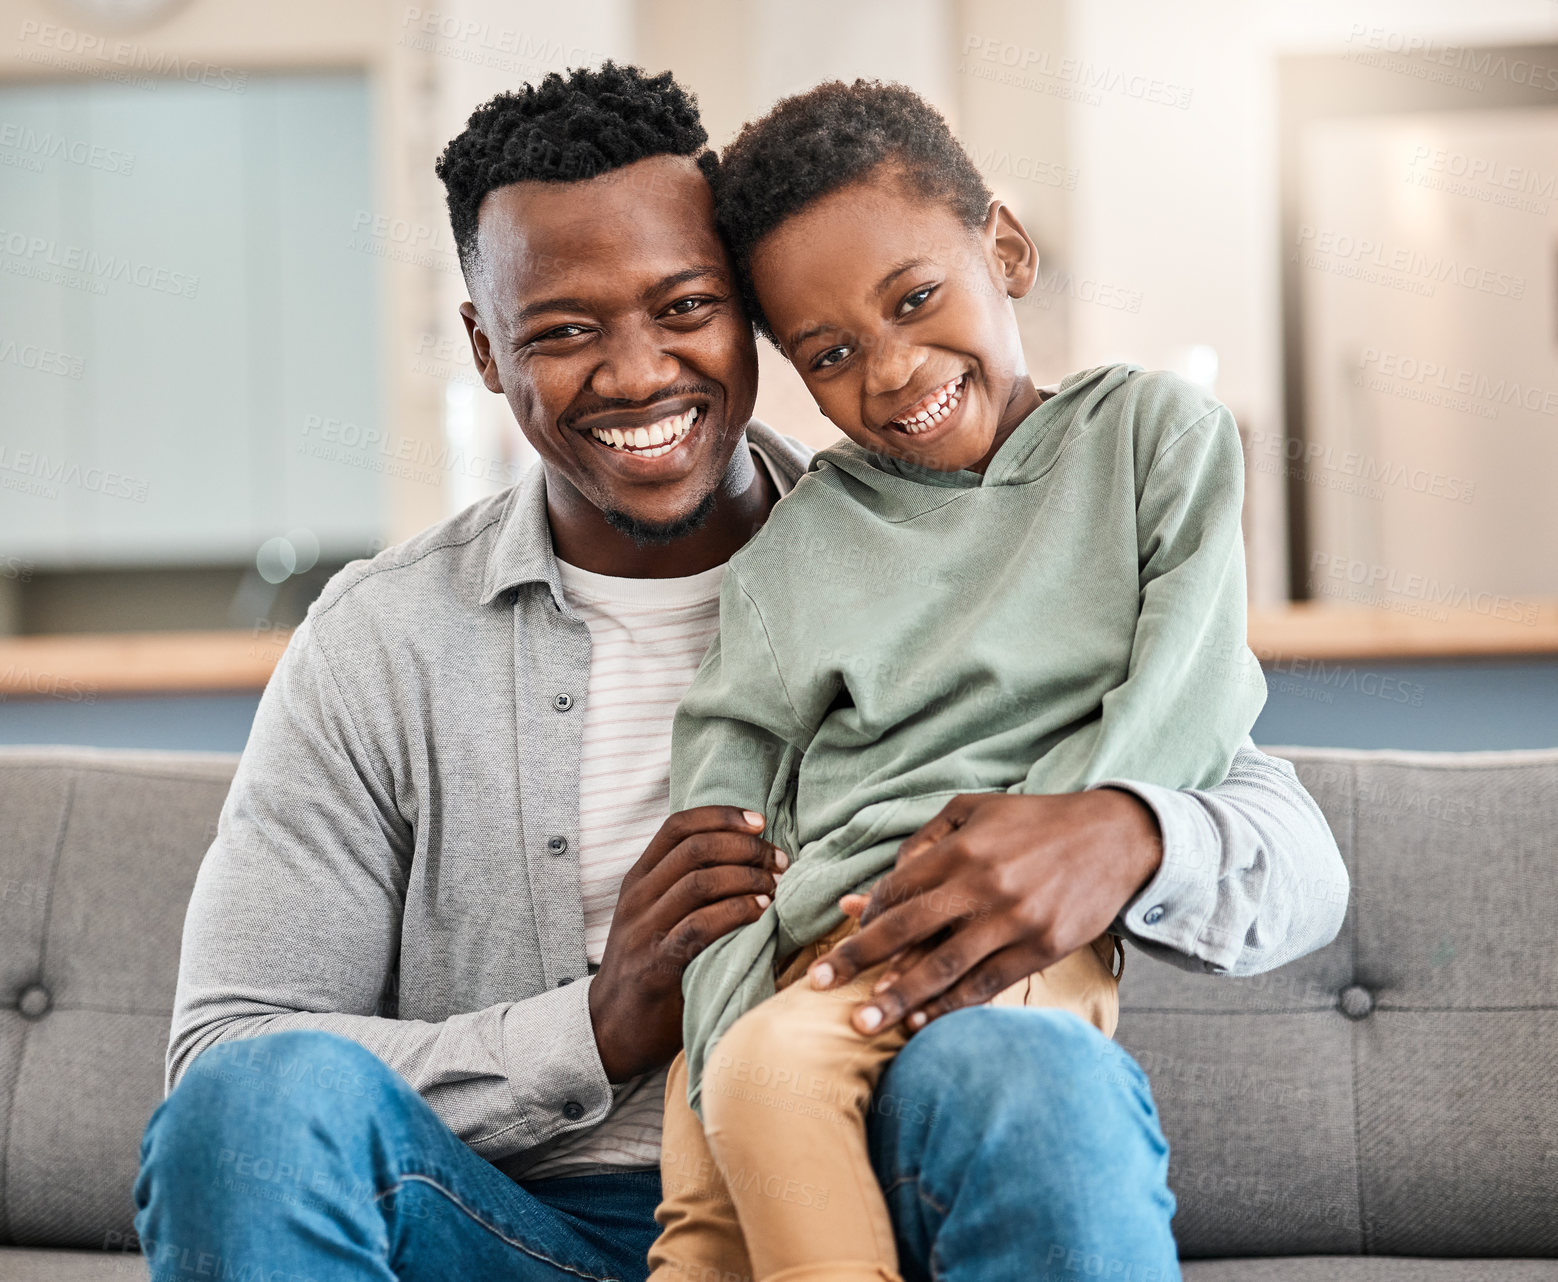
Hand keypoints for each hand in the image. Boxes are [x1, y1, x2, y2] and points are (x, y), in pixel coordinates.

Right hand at [589, 806, 788, 1080]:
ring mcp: (643, 930)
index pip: (678, 826)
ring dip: (747, 877)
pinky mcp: (656, 965)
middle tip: (779, 860)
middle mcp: (637, 897)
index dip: (722, 816)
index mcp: (638, 878)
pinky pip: (700, 926)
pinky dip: (736, 912)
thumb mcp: (654, 914)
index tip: (760, 821)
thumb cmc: (647, 963)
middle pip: (695, 849)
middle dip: (745, 847)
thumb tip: (750, 854)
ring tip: (774, 885)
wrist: (611, 1026)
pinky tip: (760, 912)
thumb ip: (685, 884)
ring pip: (699, 881)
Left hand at [809, 789, 1160, 1035]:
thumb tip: (871, 891)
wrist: (1116, 837)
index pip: (899, 888)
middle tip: (817, 986)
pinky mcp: (1041, 948)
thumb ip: (922, 844)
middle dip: (859, 959)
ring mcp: (1014, 920)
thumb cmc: (1034, 822)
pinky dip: (951, 1005)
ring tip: (863, 1024)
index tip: (842, 937)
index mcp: (964, 848)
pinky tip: (921, 1022)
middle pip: (908, 929)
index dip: (866, 915)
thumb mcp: (975, 812)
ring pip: (944, 965)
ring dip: (900, 996)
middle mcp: (985, 885)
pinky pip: (987, 984)